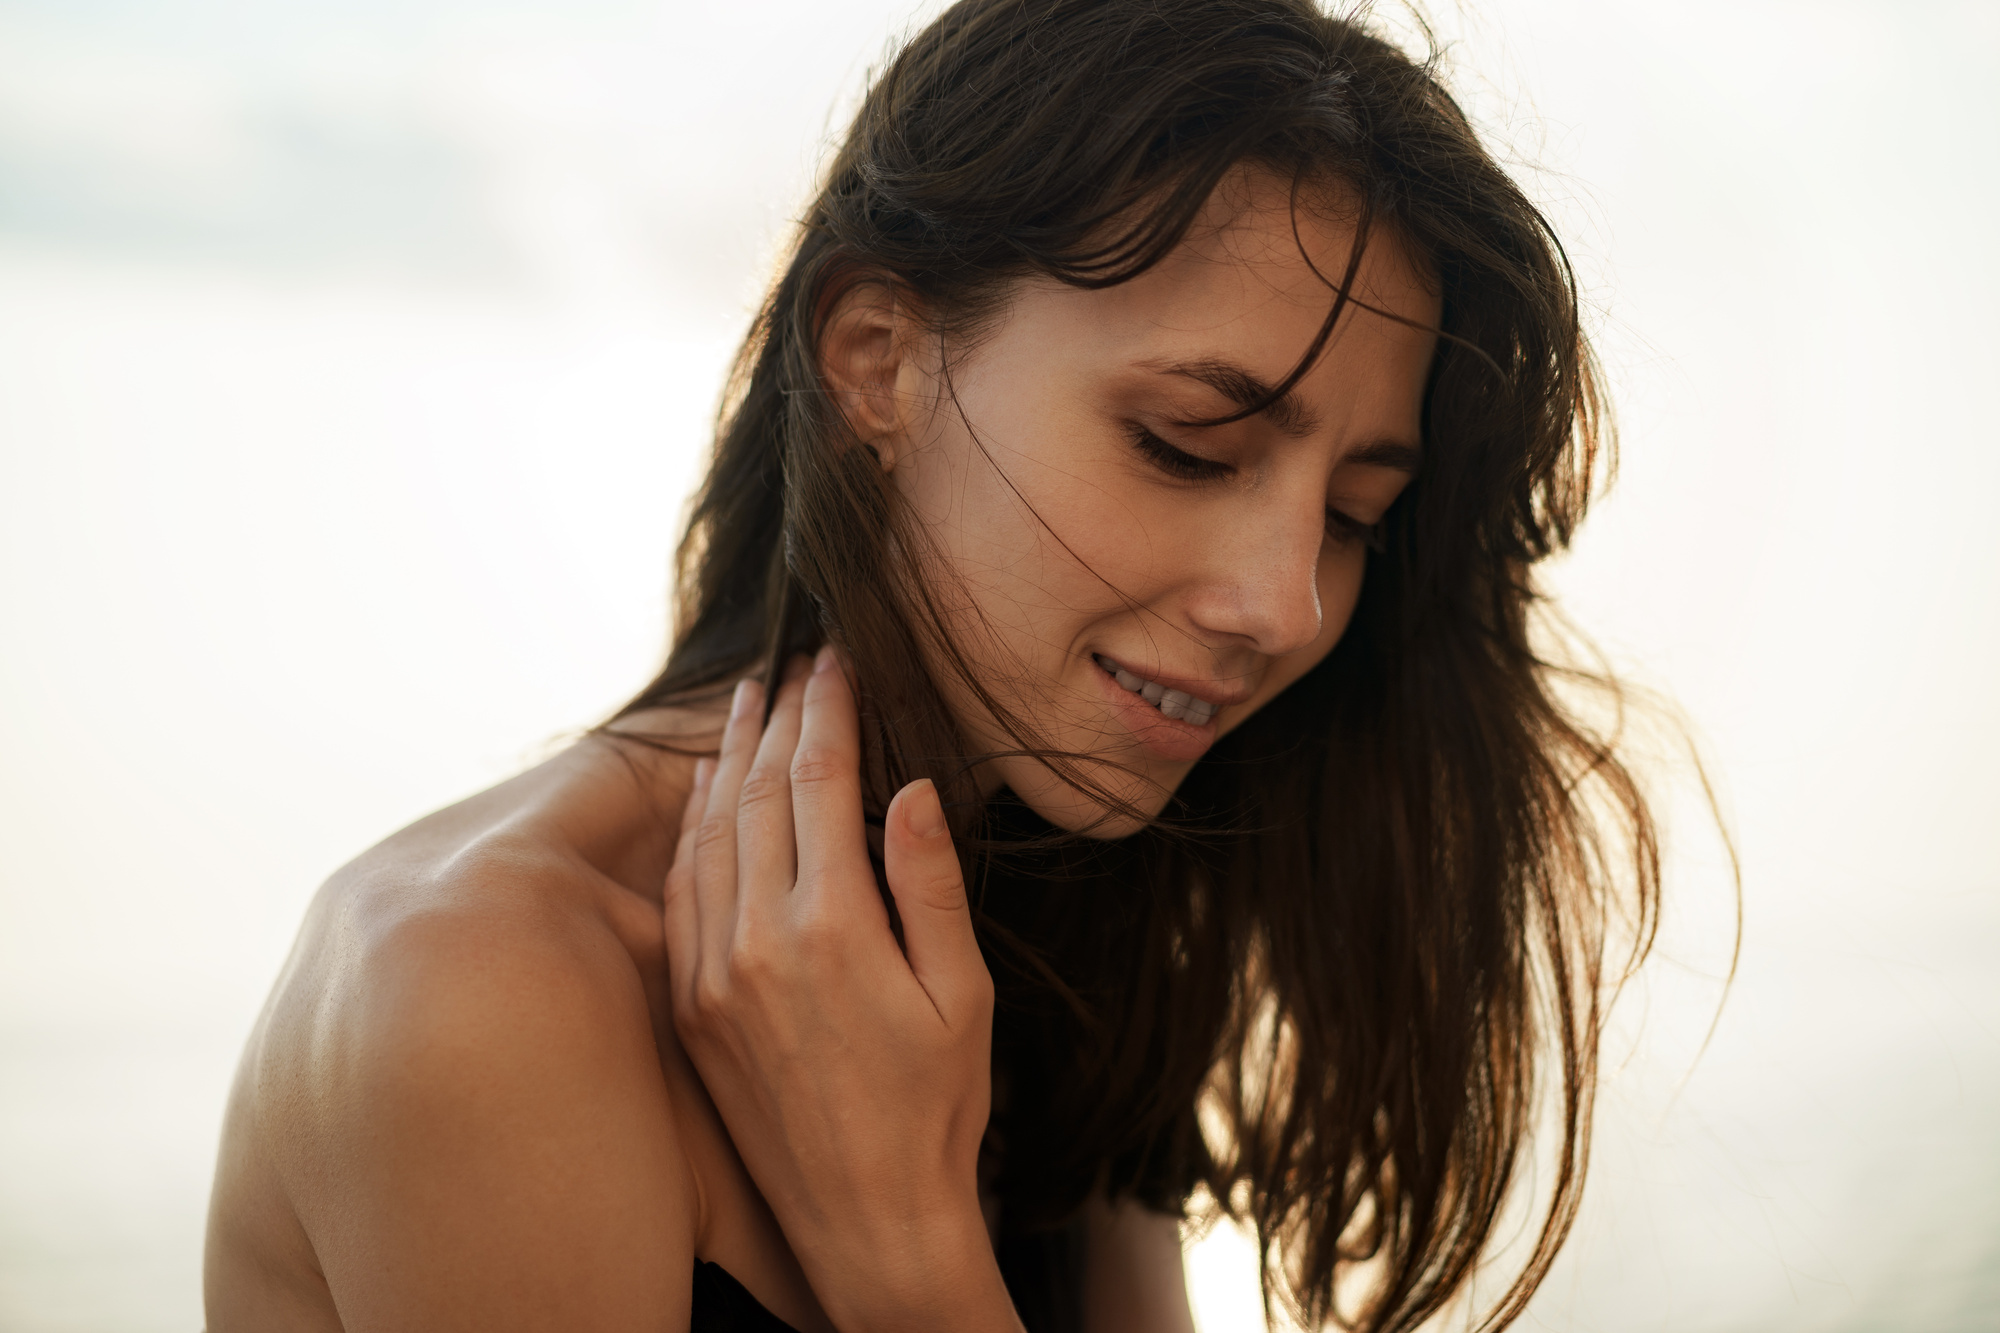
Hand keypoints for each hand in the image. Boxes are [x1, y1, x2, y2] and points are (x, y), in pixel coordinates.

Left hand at [661, 648, 1015, 1332]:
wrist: (867, 1219)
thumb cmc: (938, 1109)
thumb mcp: (964, 995)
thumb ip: (931, 884)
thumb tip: (914, 788)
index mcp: (836, 928)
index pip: (822, 783)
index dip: (829, 710)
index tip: (837, 661)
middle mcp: (758, 942)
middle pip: (756, 794)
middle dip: (775, 718)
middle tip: (791, 665)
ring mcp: (711, 976)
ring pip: (706, 835)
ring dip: (723, 762)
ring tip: (742, 705)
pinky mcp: (689, 1009)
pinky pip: (679, 894)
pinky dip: (690, 831)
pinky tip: (703, 798)